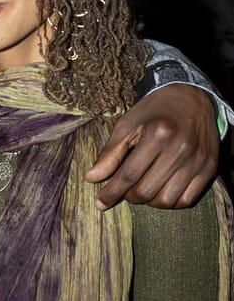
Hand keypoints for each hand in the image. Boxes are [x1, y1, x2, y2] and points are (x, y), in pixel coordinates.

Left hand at [85, 84, 218, 209]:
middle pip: (147, 191)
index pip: (129, 174)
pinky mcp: (209, 168)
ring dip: (149, 201)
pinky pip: (187, 200)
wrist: (192, 97)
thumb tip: (91, 178)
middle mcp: (180, 148)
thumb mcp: (128, 124)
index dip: (111, 192)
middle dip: (129, 196)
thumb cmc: (154, 111)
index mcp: (157, 133)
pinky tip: (161, 190)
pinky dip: (170, 202)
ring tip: (142, 189)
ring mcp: (197, 160)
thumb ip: (110, 152)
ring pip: (167, 200)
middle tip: (124, 190)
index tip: (99, 203)